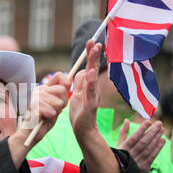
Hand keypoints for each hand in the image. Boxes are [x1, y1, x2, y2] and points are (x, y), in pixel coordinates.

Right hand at [9, 71, 70, 166]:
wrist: (32, 133)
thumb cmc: (45, 120)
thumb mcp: (56, 105)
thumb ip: (62, 94)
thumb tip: (69, 80)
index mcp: (45, 88)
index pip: (59, 75)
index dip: (66, 82)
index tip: (65, 93)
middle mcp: (39, 90)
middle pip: (62, 90)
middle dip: (63, 102)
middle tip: (54, 109)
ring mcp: (35, 97)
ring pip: (58, 102)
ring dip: (56, 111)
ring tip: (48, 114)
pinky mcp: (34, 107)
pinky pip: (51, 111)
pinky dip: (50, 116)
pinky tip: (44, 118)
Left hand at [69, 40, 119, 172]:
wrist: (83, 130)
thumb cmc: (80, 112)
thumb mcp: (76, 94)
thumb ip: (79, 83)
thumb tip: (82, 70)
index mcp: (88, 85)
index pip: (89, 66)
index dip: (90, 55)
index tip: (91, 42)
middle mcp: (93, 89)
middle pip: (93, 68)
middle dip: (94, 55)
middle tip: (95, 42)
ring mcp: (92, 96)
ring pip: (93, 77)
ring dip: (93, 64)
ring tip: (95, 52)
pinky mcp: (90, 106)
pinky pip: (90, 93)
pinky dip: (90, 84)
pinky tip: (90, 75)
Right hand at [117, 119, 165, 172]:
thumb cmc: (120, 156)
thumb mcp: (119, 145)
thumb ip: (123, 132)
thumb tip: (127, 120)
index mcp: (123, 149)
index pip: (133, 138)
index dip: (141, 129)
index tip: (148, 121)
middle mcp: (130, 156)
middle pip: (143, 142)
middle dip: (152, 132)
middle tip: (159, 123)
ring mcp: (138, 162)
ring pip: (149, 149)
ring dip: (156, 139)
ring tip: (162, 130)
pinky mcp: (145, 167)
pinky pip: (153, 156)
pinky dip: (158, 148)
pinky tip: (163, 140)